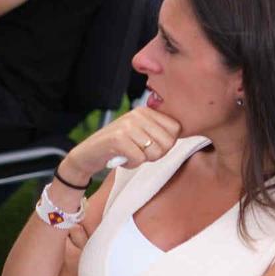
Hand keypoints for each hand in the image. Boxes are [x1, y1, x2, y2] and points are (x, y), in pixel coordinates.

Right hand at [64, 104, 183, 179]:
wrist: (87, 155)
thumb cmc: (119, 148)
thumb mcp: (141, 135)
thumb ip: (161, 133)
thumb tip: (187, 133)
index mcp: (147, 111)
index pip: (176, 129)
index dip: (167, 145)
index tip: (150, 146)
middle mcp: (138, 114)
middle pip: (168, 143)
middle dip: (156, 155)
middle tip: (139, 153)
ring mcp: (127, 125)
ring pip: (155, 152)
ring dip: (143, 160)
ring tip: (130, 154)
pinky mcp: (117, 138)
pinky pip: (139, 158)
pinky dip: (132, 164)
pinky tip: (122, 159)